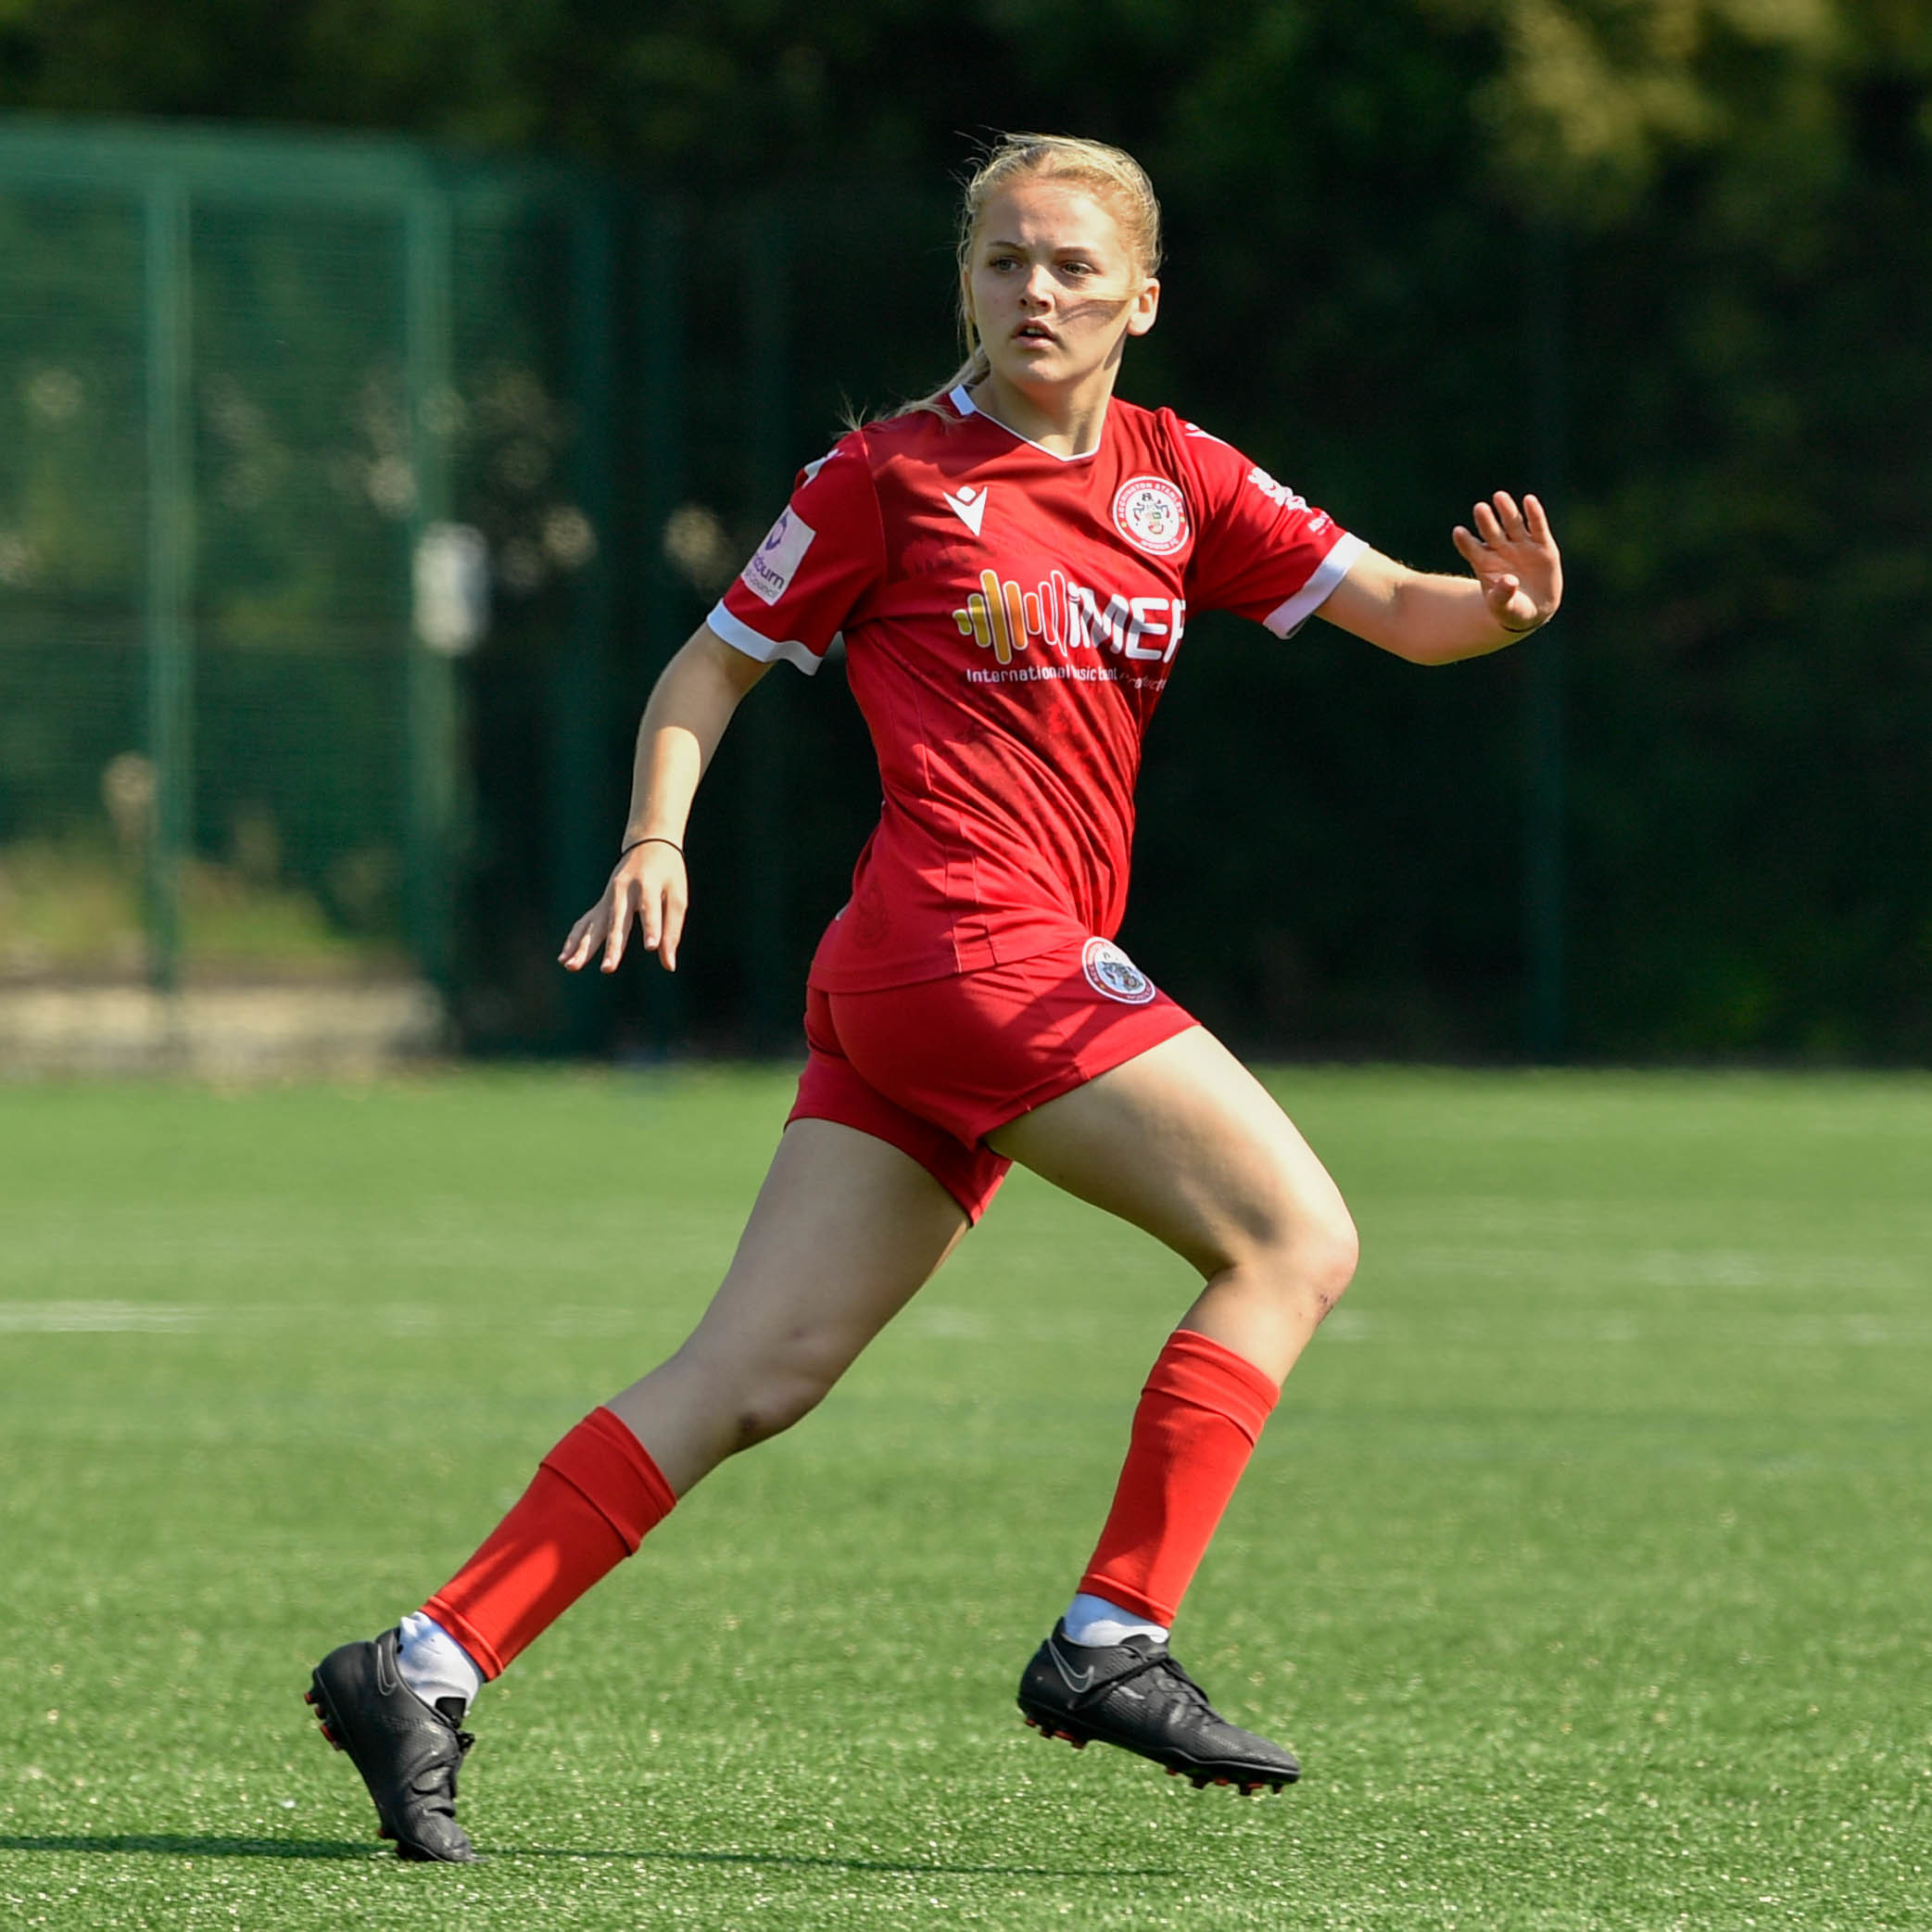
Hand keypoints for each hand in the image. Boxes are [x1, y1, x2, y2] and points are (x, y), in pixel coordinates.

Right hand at [558, 842, 687, 974]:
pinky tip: (564, 959)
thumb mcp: (677, 897)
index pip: (650, 910)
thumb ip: (672, 931)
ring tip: (572, 967)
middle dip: (613, 947)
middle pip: (617, 922)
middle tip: (608, 969)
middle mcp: (623, 891)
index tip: (652, 946)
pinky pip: (584, 924)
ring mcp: (607, 897)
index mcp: (647, 885)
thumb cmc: (668, 874)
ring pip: (594, 925)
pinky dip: (574, 940)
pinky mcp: (600, 905)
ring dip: (583, 947)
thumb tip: (668, 966)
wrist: (647, 845)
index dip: (652, 928)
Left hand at [1451, 492, 1561, 634]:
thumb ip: (1502, 596)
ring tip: (1499, 497)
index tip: (1458, 532)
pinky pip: (1538, 527)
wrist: (1535, 610)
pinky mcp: (1543, 546)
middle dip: (1486, 521)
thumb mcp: (1505, 608)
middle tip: (1479, 508)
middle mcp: (1502, 551)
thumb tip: (1510, 581)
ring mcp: (1522, 546)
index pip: (1472, 550)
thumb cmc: (1511, 609)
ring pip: (1513, 525)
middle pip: (1491, 533)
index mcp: (1486, 564)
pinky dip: (1534, 514)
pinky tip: (1529, 500)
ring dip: (1506, 511)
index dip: (1465, 542)